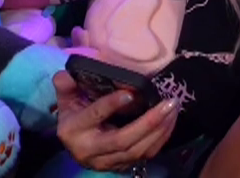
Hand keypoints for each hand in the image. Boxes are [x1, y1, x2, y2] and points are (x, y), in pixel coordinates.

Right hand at [52, 71, 177, 171]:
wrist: (75, 144)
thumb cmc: (74, 115)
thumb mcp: (66, 98)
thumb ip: (67, 84)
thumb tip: (68, 73)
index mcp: (73, 130)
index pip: (94, 116)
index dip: (111, 105)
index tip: (131, 93)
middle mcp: (89, 150)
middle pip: (122, 140)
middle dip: (148, 122)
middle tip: (168, 103)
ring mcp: (106, 162)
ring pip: (137, 150)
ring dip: (159, 130)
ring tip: (173, 109)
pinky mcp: (120, 166)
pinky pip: (145, 155)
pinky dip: (161, 139)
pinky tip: (170, 121)